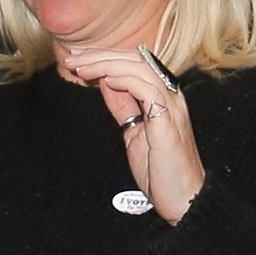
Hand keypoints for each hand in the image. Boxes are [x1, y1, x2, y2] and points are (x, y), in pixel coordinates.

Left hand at [64, 46, 204, 223]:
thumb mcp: (133, 132)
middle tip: (72, 58)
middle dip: (101, 56)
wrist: (183, 198)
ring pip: (141, 69)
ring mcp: (172, 108)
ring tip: (81, 67)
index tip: (76, 60)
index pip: (134, 65)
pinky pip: (149, 90)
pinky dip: (126, 81)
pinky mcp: (168, 123)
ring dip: (107, 65)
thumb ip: (123, 106)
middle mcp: (170, 96)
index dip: (105, 58)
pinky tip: (106, 80)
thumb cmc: (159, 169)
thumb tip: (106, 83)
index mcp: (161, 97)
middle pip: (136, 61)